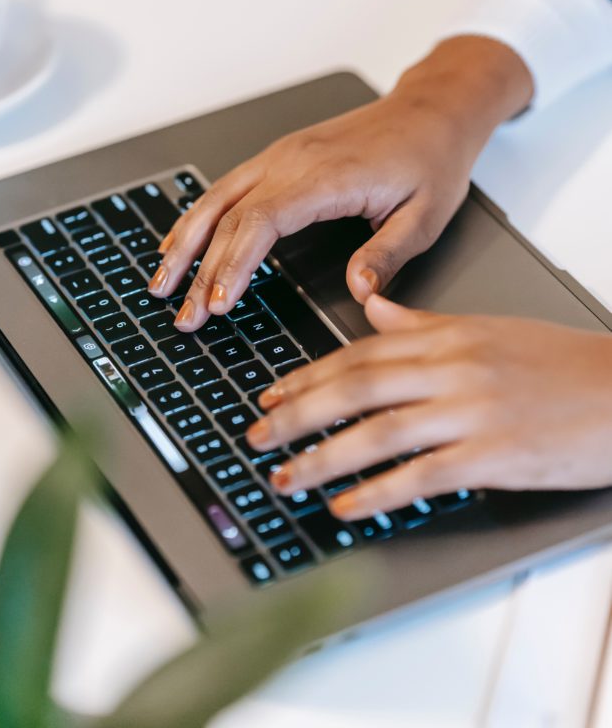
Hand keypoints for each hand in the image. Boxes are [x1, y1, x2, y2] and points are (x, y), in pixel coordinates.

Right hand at [148, 36, 532, 328]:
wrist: (431, 110)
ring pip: (217, 199)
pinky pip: (227, 188)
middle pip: (229, 217)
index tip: (218, 303)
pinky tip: (183, 241)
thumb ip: (387, 255)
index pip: (262, 222)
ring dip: (185, 241)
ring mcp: (281, 156)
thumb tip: (359, 293)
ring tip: (161, 283)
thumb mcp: (425, 216)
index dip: (233, 264)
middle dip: (199, 269)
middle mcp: (293, 161)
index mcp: (326, 176)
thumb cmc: (430, 158)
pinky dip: (199, 217)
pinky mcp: (279, 157)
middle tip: (182, 315)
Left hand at [245, 295, 611, 519]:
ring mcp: (470, 412)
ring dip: (323, 458)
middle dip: (297, 414)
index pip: (359, 354)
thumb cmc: (558, 362)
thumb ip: (421, 324)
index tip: (270, 394)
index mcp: (446, 337)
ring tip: (286, 478)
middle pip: (354, 388)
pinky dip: (377, 492)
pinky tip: (345, 506)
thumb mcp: (486, 329)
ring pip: (377, 433)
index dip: (307, 376)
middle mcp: (450, 369)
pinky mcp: (493, 455)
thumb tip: (371, 309)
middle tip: (256, 436)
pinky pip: (420, 475)